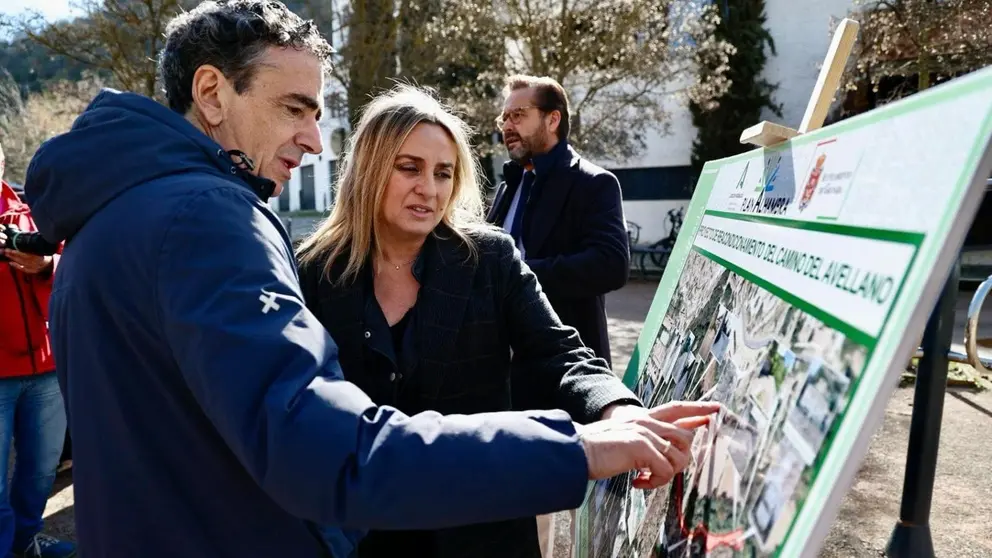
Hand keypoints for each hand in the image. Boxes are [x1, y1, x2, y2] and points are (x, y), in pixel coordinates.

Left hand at [5, 249, 52, 274]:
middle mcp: (37, 262)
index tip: (12, 248)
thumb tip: (26, 237)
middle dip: (13, 254)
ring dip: (13, 258)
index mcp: (40, 256)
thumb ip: (36, 245)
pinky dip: (17, 266)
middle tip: (6, 250)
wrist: (52, 263)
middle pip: (23, 258)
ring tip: (7, 254)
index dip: (19, 252)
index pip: (27, 254)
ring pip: (22, 263)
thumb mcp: (43, 248)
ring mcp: (35, 267)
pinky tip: (11, 263)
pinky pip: (23, 269)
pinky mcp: (33, 271)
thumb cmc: (46, 254)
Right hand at [577, 401, 719, 489]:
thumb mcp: (624, 439)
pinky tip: (637, 483)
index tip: (716, 409)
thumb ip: (644, 442)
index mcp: (642, 418)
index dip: (698, 409)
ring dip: (666, 474)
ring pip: (678, 455)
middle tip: (660, 472)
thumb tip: (661, 455)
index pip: (676, 409)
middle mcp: (646, 421)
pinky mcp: (641, 447)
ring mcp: (645, 432)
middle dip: (681, 459)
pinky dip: (654, 482)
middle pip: (685, 437)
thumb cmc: (596, 450)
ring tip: (646, 479)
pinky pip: (664, 471)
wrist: (577, 451)